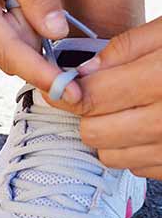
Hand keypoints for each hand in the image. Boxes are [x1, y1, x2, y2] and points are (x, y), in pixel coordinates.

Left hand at [51, 19, 161, 178]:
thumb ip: (127, 48)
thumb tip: (82, 74)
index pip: (92, 98)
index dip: (70, 91)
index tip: (65, 85)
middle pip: (94, 133)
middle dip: (90, 114)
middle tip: (103, 97)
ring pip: (111, 155)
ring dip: (110, 135)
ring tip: (130, 111)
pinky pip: (139, 169)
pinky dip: (135, 150)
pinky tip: (152, 128)